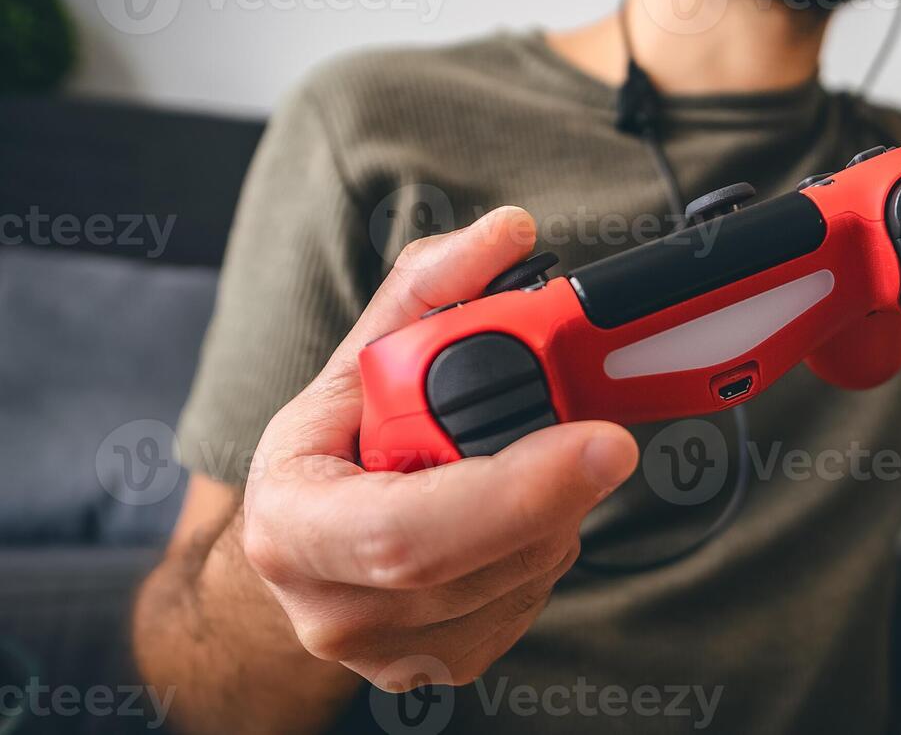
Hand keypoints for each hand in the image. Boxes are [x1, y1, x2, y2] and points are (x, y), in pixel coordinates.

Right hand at [239, 207, 637, 690]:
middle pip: (483, 561)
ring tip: (525, 468)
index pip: (409, 532)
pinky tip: (515, 515)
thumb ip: (432, 285)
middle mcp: (328, 606)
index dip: (517, 490)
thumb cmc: (335, 443)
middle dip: (557, 493)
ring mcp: (384, 652)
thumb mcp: (364, 352)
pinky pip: (527, 607)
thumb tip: (507, 232)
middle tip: (602, 437)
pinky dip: (542, 550)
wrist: (306, 538)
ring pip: (520, 582)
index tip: (606, 439)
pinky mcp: (436, 669)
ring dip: (554, 516)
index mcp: (292, 522)